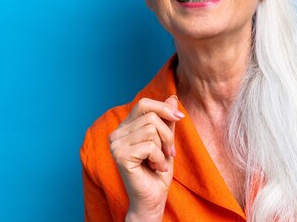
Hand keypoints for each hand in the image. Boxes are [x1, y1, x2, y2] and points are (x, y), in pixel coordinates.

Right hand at [109, 95, 183, 219]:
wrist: (152, 199)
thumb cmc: (158, 171)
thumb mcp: (166, 141)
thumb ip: (166, 120)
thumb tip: (172, 96)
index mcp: (125, 127)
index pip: (144, 104)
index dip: (164, 108)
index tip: (180, 118)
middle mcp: (116, 134)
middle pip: (151, 117)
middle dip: (167, 134)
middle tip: (168, 152)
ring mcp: (116, 145)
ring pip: (152, 130)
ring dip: (163, 148)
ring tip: (159, 161)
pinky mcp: (120, 156)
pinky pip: (150, 146)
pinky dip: (159, 158)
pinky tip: (155, 168)